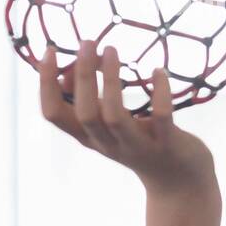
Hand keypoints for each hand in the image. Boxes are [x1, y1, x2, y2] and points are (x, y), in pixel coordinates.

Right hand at [39, 40, 218, 199]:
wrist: (181, 182)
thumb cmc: (142, 144)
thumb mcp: (110, 127)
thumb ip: (91, 101)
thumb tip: (73, 67)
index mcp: (90, 137)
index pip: (53, 114)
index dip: (45, 83)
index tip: (49, 51)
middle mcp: (108, 144)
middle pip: (84, 112)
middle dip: (83, 76)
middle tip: (88, 42)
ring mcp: (138, 146)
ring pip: (115, 115)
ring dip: (111, 81)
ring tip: (112, 50)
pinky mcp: (168, 144)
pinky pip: (161, 116)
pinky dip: (159, 91)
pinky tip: (158, 71)